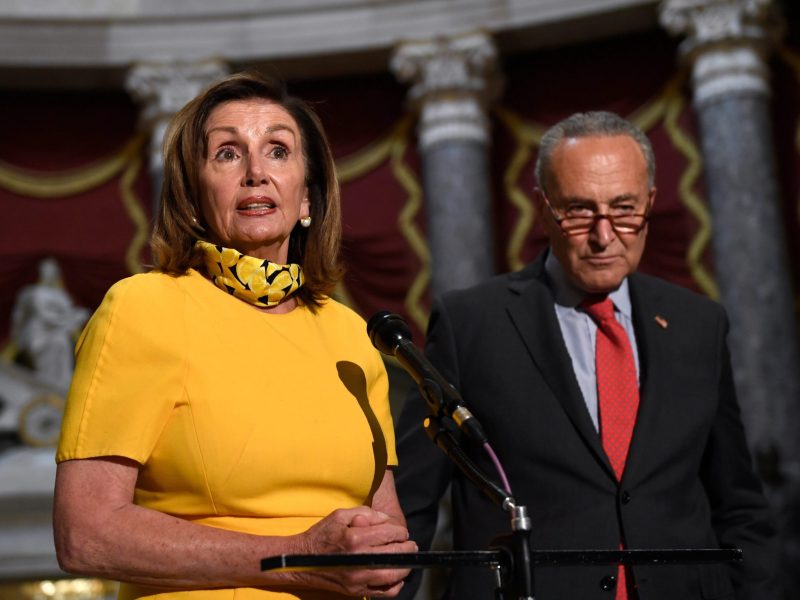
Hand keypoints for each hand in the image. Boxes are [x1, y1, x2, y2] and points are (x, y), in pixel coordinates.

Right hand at [296, 507, 416, 596]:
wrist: (301, 560)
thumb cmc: (321, 535)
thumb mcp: (340, 515)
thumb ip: (366, 513)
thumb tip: (387, 520)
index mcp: (354, 538)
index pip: (389, 534)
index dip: (400, 531)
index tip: (402, 532)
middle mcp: (358, 560)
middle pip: (394, 554)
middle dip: (407, 547)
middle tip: (411, 544)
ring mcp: (357, 579)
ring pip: (393, 575)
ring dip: (405, 566)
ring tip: (407, 558)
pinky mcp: (356, 591)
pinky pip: (384, 593)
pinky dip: (395, 586)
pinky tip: (396, 576)